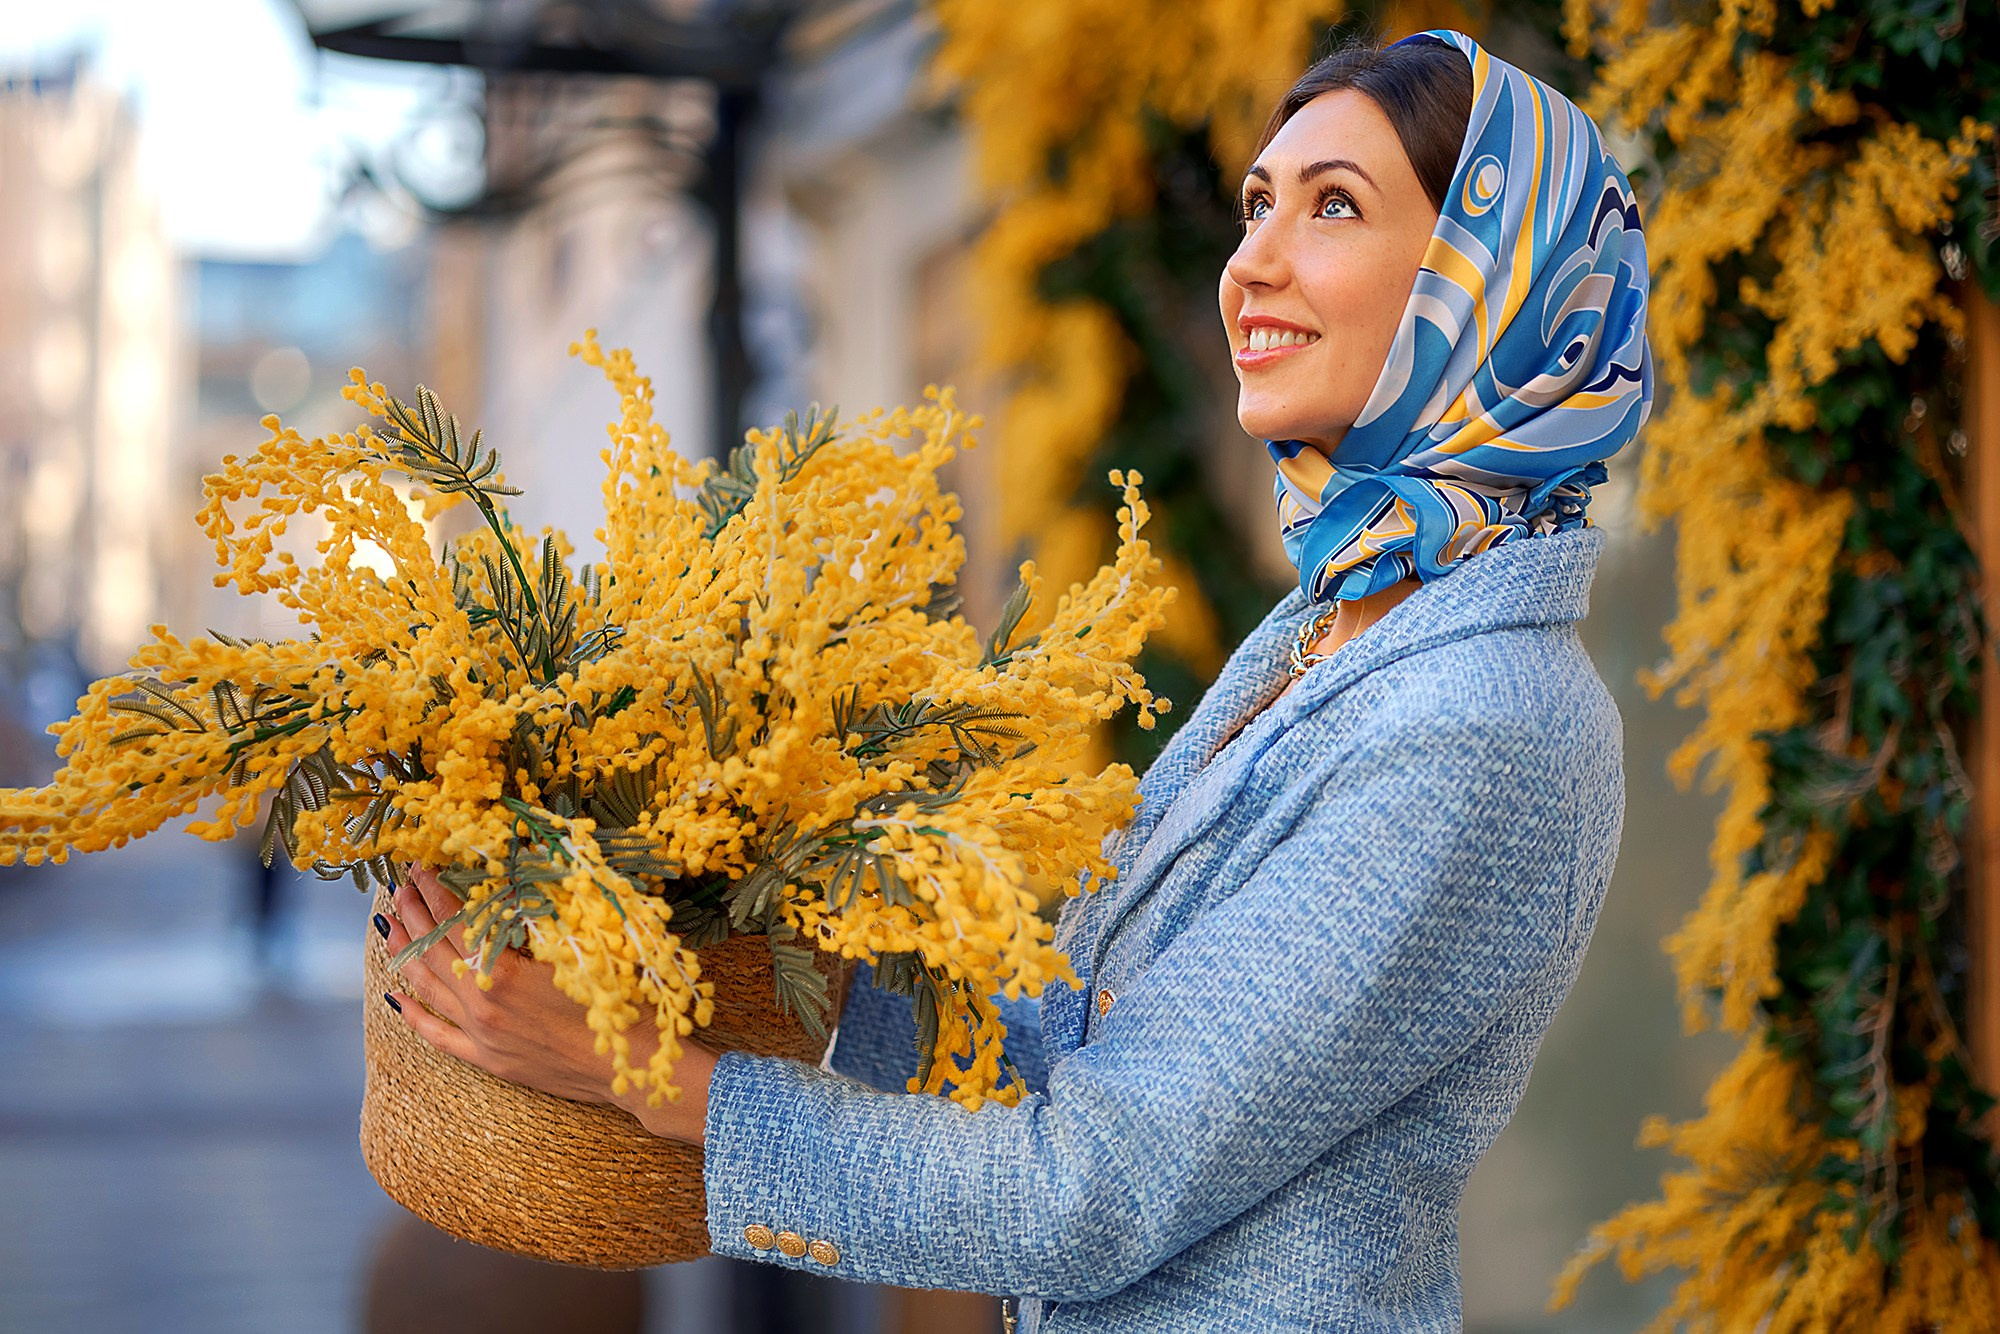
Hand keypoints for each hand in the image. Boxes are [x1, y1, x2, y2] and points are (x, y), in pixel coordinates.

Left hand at [380, 866, 715, 1144]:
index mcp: (505, 972)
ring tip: (389, 924)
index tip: (421, 866)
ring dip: (406, 953)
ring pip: (429, 988)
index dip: (437, 891)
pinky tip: (394, 998)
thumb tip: (507, 882)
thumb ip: (539, 916)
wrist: (634, 1067)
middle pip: (436, 950)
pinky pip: (439, 1037)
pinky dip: (414, 1015)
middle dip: (416, 913)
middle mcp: (483, 1004)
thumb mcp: (581, 946)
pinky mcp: (489, 1060)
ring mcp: (482, 1036)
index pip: (457, 920)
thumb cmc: (620, 1001)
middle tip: (400, 886)